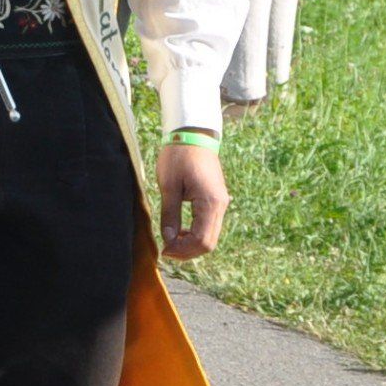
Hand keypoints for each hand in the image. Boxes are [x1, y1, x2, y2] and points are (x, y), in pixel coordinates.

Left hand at [159, 138, 229, 259]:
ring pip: (211, 236)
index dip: (183, 250)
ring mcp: (221, 203)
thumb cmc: (178, 157)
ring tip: (171, 240)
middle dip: (187, 251)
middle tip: (166, 249)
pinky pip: (210, 225)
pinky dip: (196, 233)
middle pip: (209, 243)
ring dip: (192, 243)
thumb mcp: (169, 186)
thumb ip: (170, 215)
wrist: (192, 135)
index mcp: (210, 203)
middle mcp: (221, 205)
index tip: (164, 249)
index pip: (201, 241)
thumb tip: (169, 239)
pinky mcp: (217, 200)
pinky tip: (181, 230)